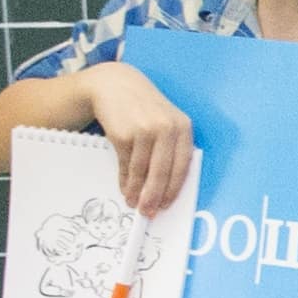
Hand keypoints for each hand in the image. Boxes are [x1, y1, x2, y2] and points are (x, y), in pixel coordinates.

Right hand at [86, 63, 197, 215]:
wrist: (114, 85)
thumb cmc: (143, 108)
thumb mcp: (165, 121)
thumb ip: (170, 148)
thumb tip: (166, 187)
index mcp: (183, 127)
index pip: (182, 166)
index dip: (174, 189)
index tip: (166, 205)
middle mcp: (166, 128)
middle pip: (162, 172)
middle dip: (155, 196)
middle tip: (148, 212)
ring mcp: (144, 130)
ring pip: (142, 171)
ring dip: (136, 191)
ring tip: (133, 202)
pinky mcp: (123, 134)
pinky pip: (125, 164)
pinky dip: (124, 180)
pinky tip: (124, 187)